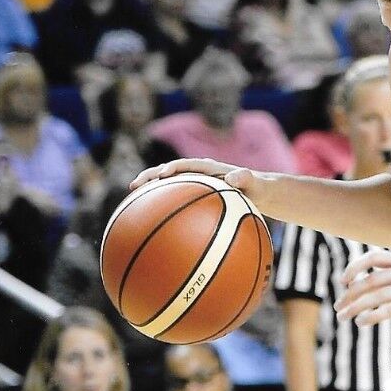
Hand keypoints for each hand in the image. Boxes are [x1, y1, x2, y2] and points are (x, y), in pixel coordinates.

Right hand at [130, 156, 269, 209]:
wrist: (259, 193)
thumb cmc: (258, 188)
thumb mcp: (257, 183)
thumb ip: (247, 178)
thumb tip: (236, 176)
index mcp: (209, 168)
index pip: (186, 165)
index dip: (173, 168)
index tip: (162, 176)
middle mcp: (197, 174)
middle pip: (168, 172)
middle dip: (150, 178)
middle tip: (134, 187)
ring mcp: (193, 186)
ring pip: (167, 187)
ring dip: (150, 193)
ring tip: (130, 203)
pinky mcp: (193, 198)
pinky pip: (174, 202)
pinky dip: (161, 209)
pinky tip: (150, 226)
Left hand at [335, 248, 390, 337]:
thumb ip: (387, 278)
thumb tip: (351, 283)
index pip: (374, 258)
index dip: (354, 268)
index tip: (341, 283)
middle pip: (372, 280)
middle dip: (350, 294)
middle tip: (338, 307)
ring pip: (377, 296)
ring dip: (355, 308)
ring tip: (343, 317)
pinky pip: (388, 310)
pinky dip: (370, 316)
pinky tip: (360, 323)